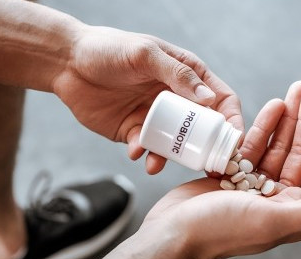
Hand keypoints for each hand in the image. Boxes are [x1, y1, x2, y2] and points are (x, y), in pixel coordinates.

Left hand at [52, 25, 241, 173]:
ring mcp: (155, 116)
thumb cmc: (108, 49)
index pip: (221, 100)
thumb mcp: (145, 54)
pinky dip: (143, 154)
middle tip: (204, 166)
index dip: (232, 121)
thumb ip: (177, 74)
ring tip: (157, 162)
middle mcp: (175, 98)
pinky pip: (146, 149)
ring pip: (175, 144)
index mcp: (186, 74)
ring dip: (171, 156)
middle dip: (205, 149)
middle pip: (202, 129)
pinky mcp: (134, 131)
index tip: (233, 143)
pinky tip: (133, 150)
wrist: (67, 64)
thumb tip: (210, 101)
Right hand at [139, 82, 300, 258]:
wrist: (171, 234)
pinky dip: (263, 127)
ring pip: (280, 146)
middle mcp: (280, 199)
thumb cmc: (219, 231)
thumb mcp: (272, 221)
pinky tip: (272, 106)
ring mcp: (255, 187)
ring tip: (295, 89)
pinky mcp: (232, 177)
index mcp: (295, 211)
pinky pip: (254, 147)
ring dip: (289, 119)